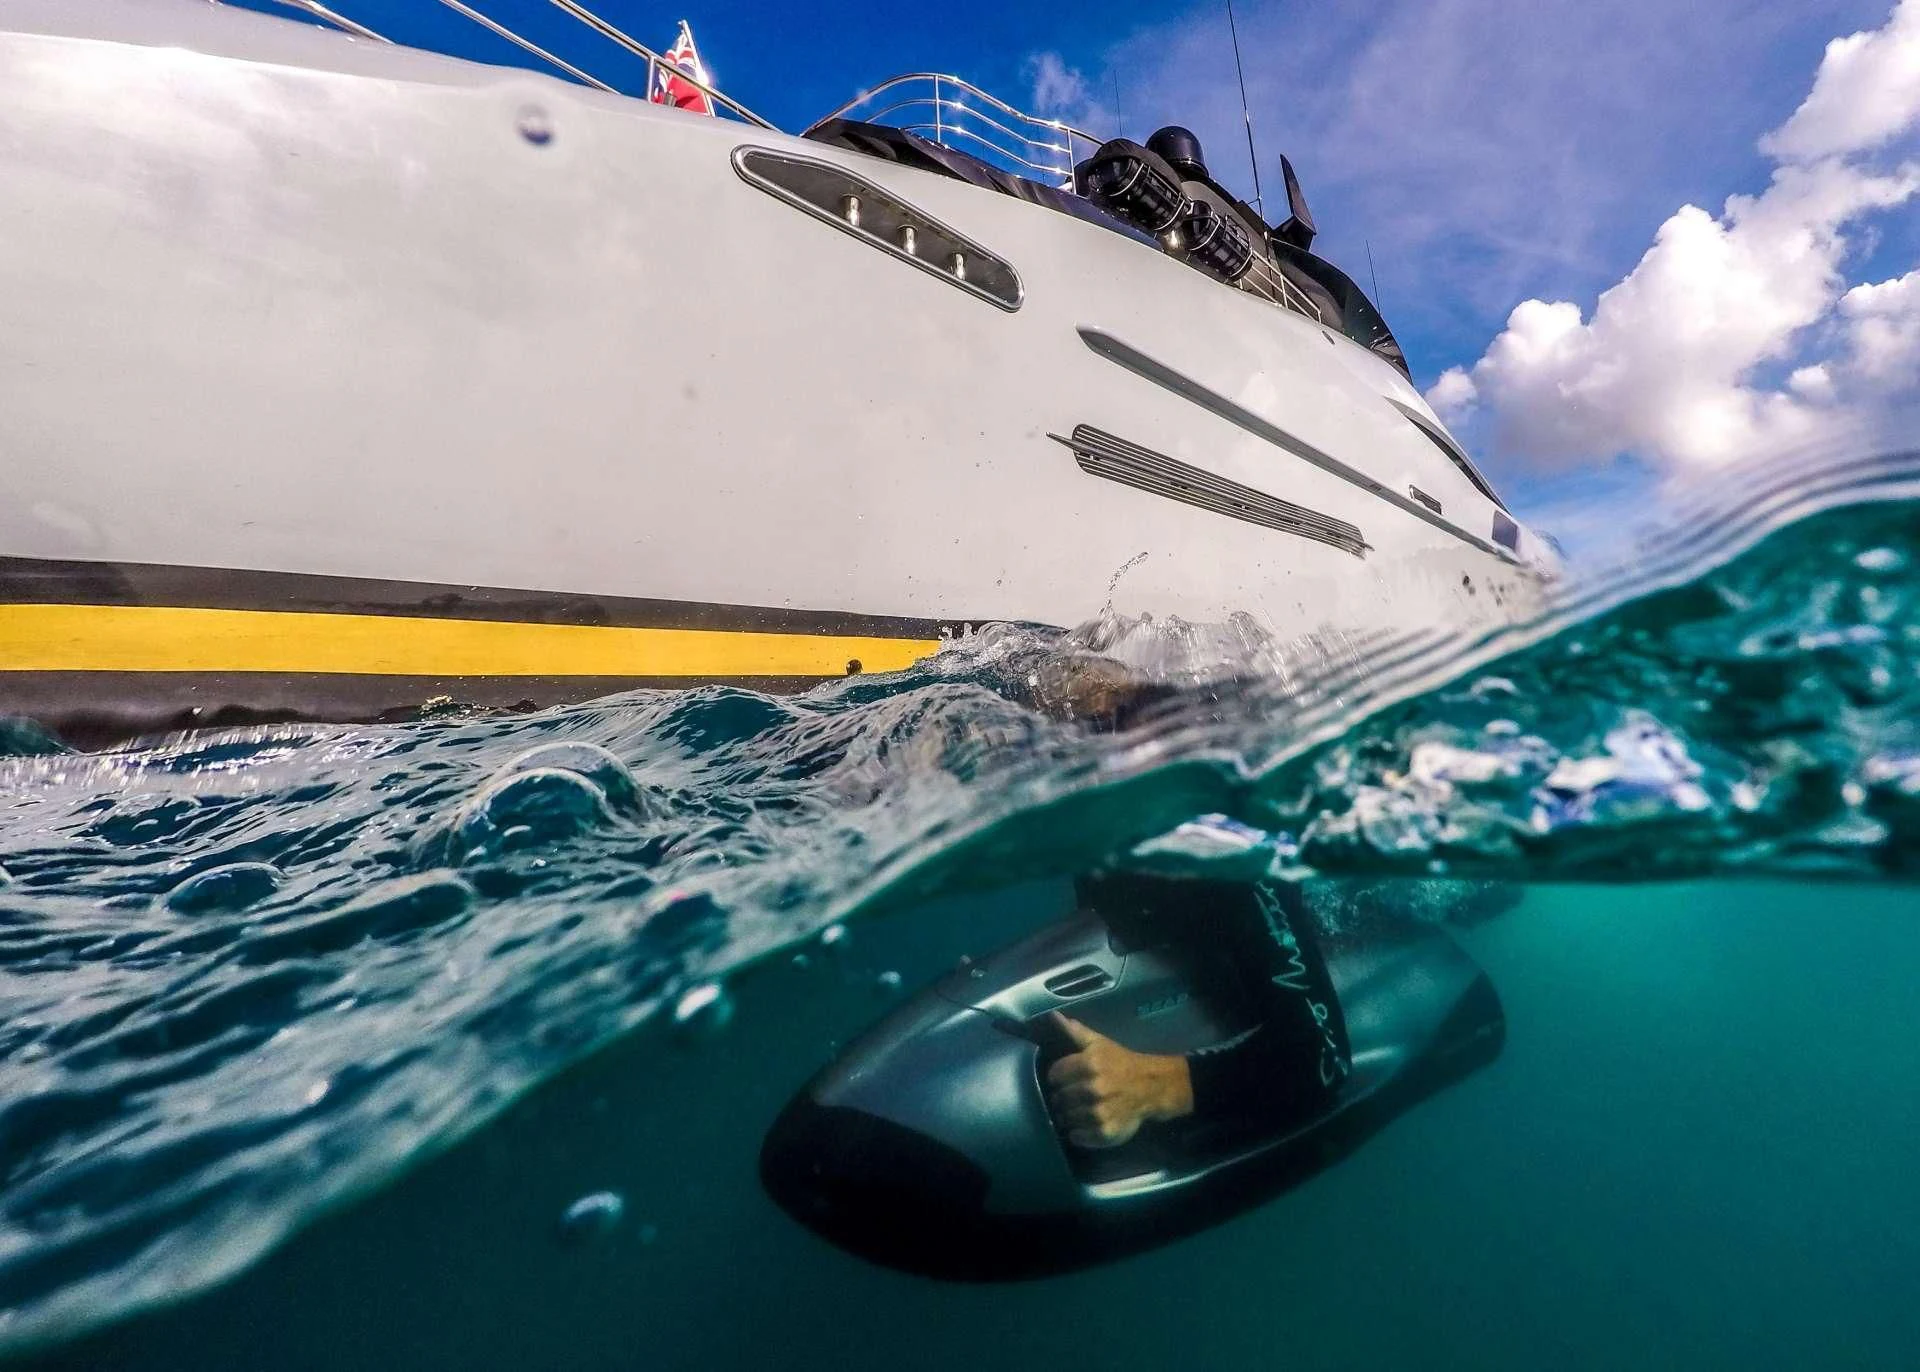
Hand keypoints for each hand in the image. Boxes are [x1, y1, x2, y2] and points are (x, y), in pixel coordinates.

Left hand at [1044, 1013, 1194, 1148]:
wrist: (1152, 1087)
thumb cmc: (1121, 1063)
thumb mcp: (1100, 1043)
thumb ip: (1076, 1032)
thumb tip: (1054, 1016)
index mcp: (1089, 1065)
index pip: (1055, 1074)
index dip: (1057, 1076)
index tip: (1063, 1079)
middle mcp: (1093, 1089)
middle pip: (1059, 1098)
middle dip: (1061, 1097)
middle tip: (1070, 1097)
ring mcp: (1099, 1113)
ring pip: (1066, 1118)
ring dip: (1068, 1116)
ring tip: (1076, 1111)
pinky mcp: (1105, 1132)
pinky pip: (1078, 1137)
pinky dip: (1077, 1133)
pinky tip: (1083, 1126)